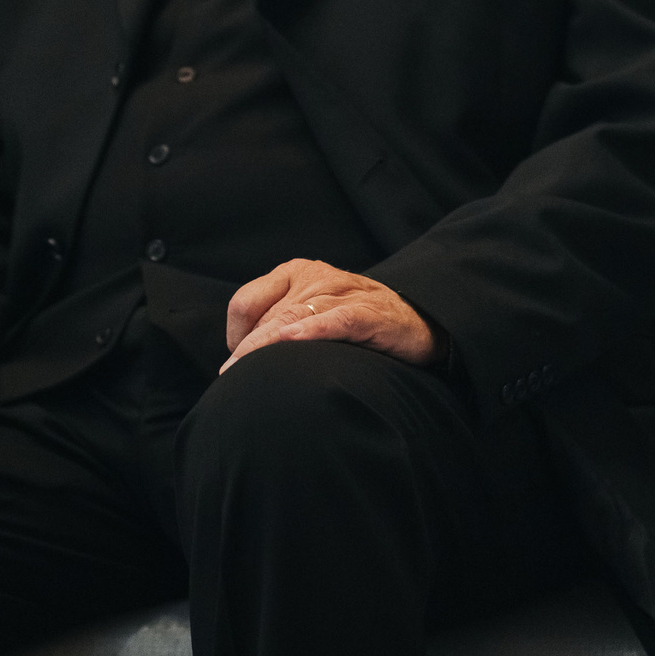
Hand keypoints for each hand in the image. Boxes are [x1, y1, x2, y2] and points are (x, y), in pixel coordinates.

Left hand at [222, 259, 435, 372]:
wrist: (420, 319)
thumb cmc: (359, 320)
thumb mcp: (315, 312)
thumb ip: (282, 323)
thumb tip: (242, 356)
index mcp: (297, 273)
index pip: (247, 301)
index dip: (237, 335)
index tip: (238, 363)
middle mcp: (315, 278)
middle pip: (267, 317)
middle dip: (249, 352)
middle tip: (234, 382)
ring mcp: (342, 294)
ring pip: (292, 320)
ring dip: (263, 347)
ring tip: (241, 373)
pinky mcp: (367, 314)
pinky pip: (334, 321)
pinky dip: (310, 333)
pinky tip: (289, 343)